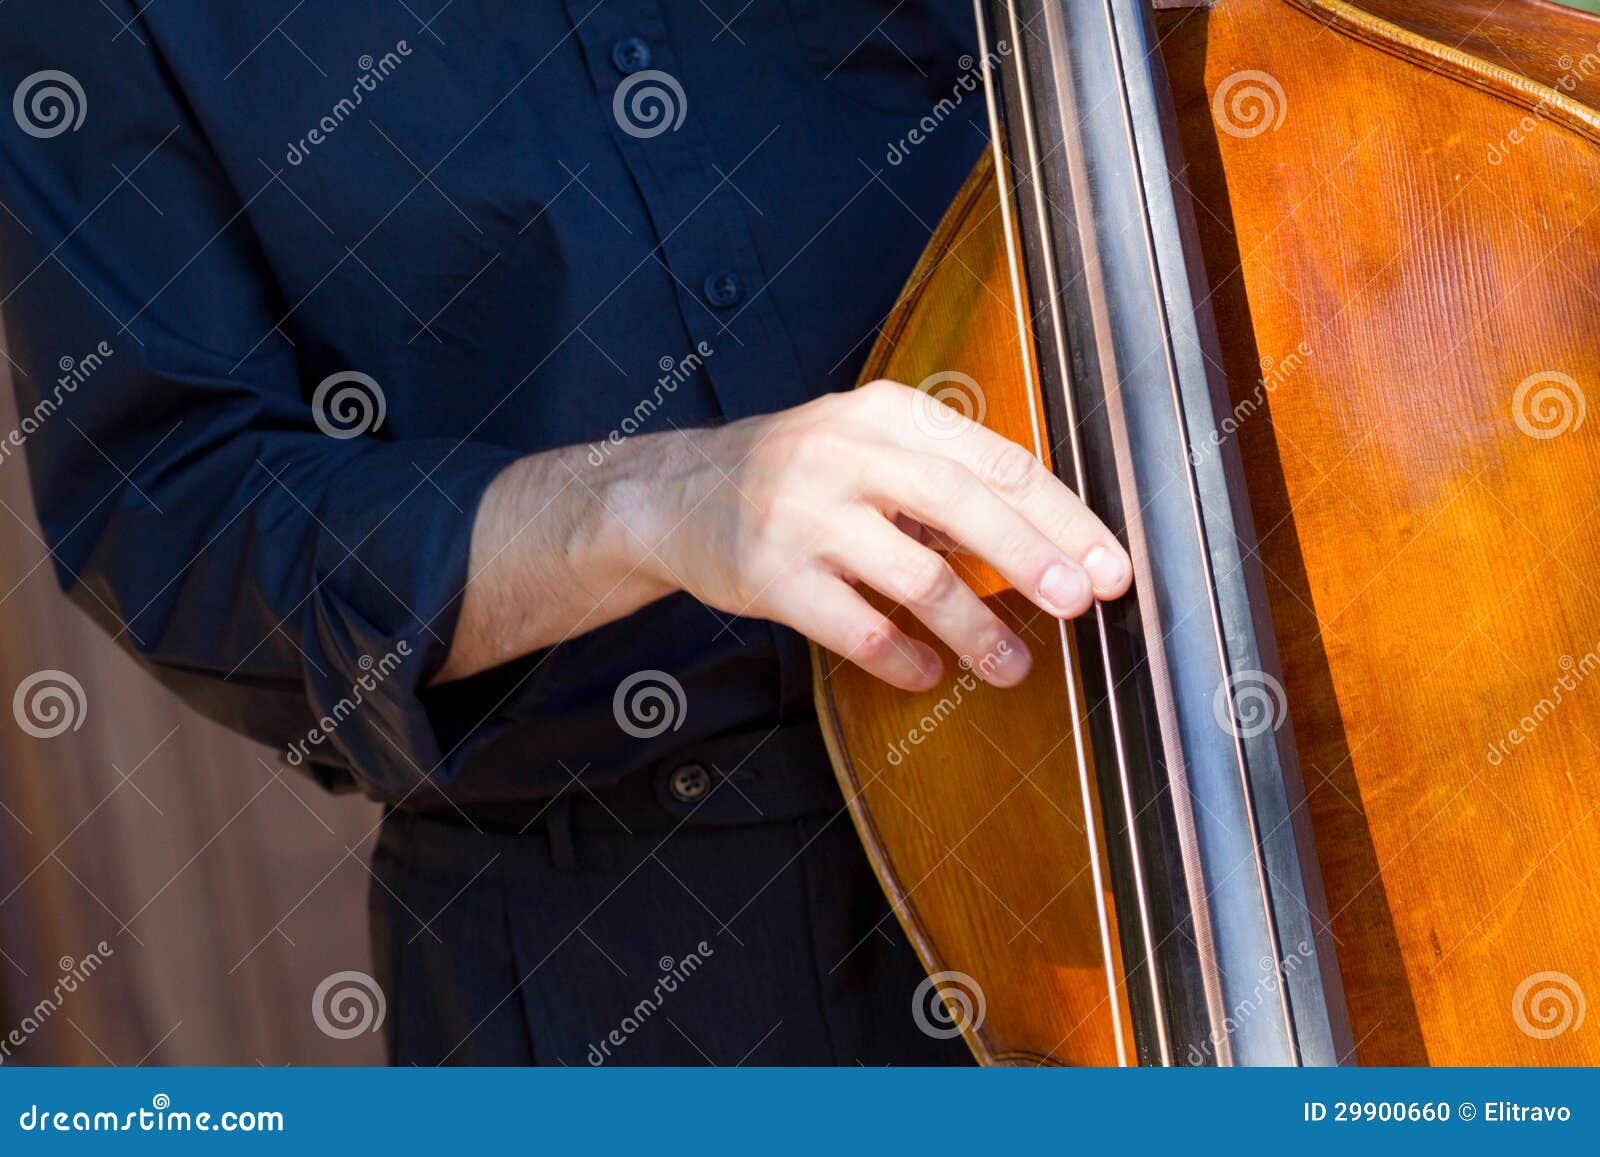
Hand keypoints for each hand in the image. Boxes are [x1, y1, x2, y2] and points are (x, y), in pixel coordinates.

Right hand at [635, 380, 1132, 691]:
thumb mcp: (869, 443)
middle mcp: (847, 454)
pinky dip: (903, 658)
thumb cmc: (800, 473)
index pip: (997, 463)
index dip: (1063, 517)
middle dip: (1033, 561)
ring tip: (1013, 667)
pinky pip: (858, 627)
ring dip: (976, 630)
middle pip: (964, 507)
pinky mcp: (772, 576)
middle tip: (1081, 605)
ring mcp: (806, 516)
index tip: (1109, 565)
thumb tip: (1050, 541)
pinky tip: (928, 673)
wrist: (678, 495)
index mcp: (888, 414)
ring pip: (917, 578)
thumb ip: (946, 475)